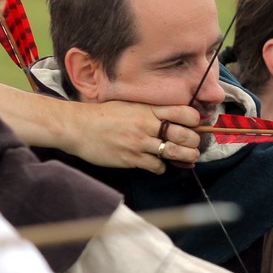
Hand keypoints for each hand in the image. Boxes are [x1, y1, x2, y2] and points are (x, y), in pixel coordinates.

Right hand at [65, 101, 201, 174]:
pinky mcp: (131, 158)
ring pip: (174, 152)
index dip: (194, 120)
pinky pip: (157, 166)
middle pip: (184, 134)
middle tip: (194, 145)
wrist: (77, 127)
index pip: (183, 112)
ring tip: (189, 157)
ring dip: (186, 156)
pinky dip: (161, 167)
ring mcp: (139, 143)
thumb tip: (172, 118)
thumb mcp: (129, 105)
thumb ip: (150, 111)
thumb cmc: (103, 116)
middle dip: (194, 142)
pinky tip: (158, 164)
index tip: (196, 124)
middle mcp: (146, 125)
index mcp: (147, 109)